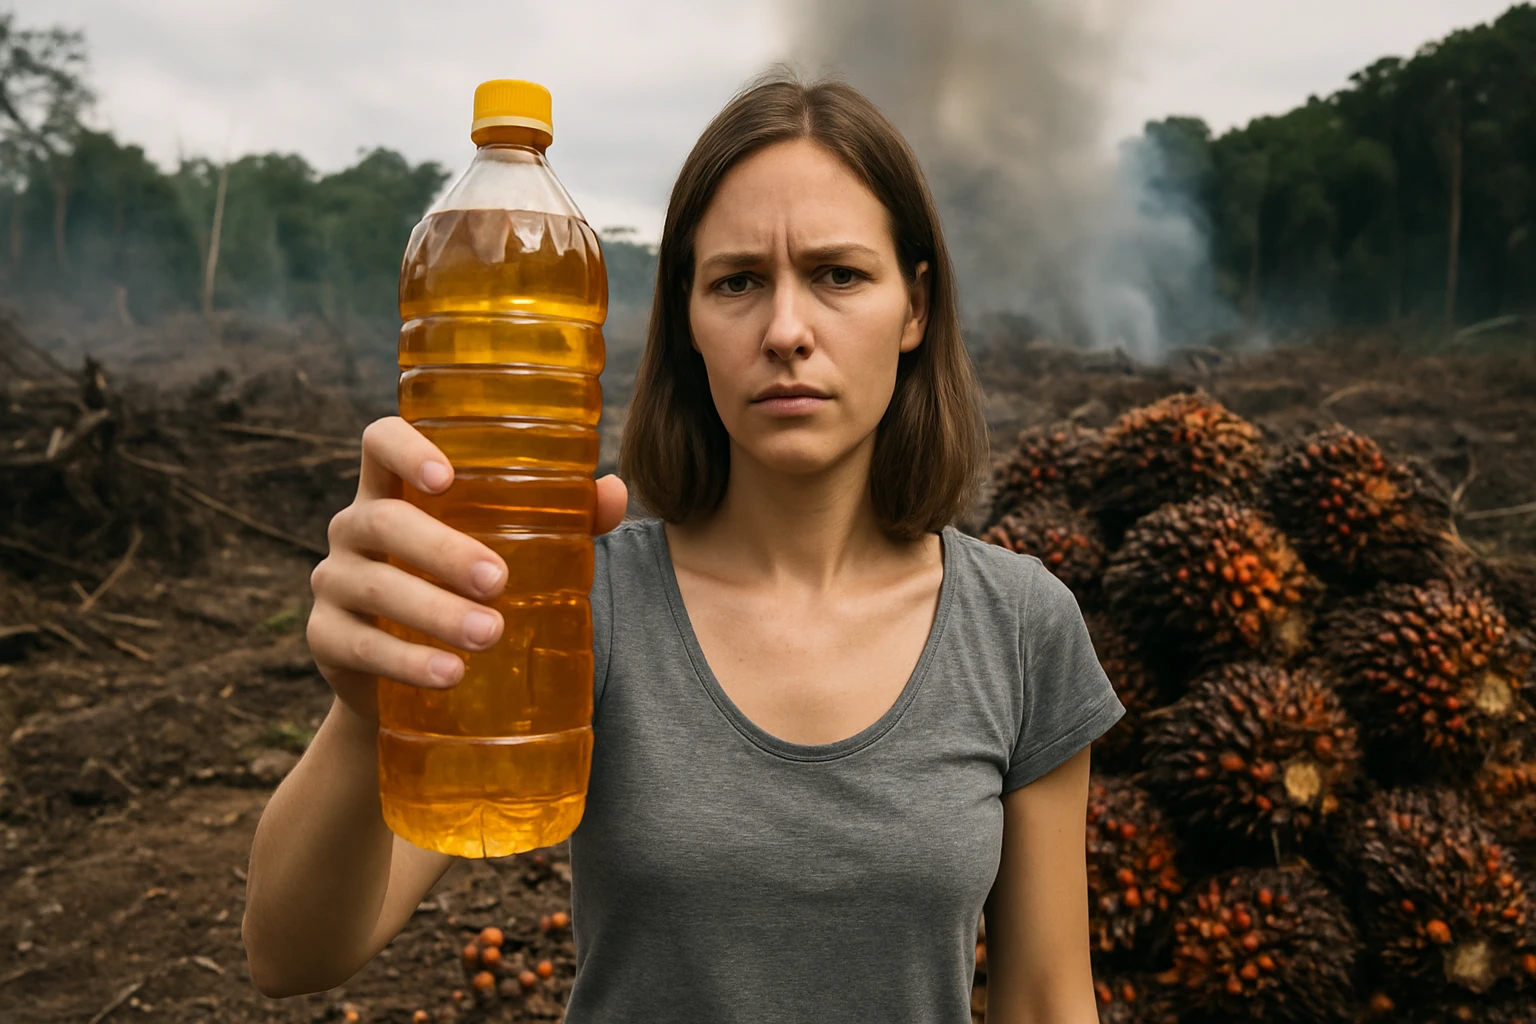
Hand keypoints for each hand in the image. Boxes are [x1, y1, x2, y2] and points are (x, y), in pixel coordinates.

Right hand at [306, 416, 628, 722]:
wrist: (409, 673)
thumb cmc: (466, 587)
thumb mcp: (509, 548)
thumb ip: (562, 519)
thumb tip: (613, 493)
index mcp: (395, 489)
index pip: (380, 442)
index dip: (406, 449)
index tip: (447, 476)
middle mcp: (355, 527)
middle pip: (384, 521)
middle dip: (442, 550)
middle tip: (499, 581)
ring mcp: (335, 582)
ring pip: (376, 587)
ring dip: (434, 612)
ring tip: (488, 635)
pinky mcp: (326, 639)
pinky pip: (360, 647)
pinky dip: (407, 662)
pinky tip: (449, 674)